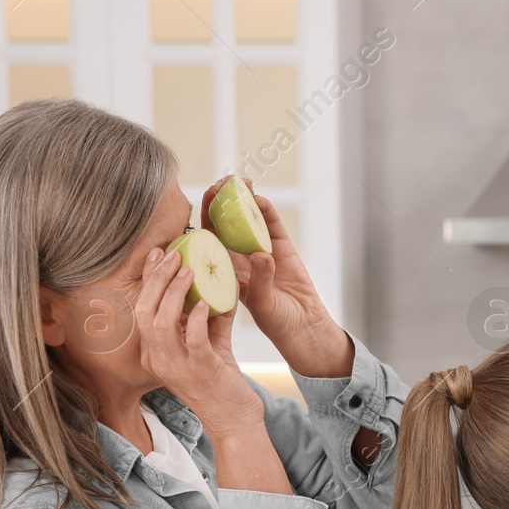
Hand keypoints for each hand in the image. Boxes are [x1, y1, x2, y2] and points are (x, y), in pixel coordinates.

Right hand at [135, 247, 264, 438]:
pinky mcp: (199, 372)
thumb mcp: (211, 346)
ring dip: (174, 293)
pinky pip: (191, 339)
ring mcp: (176, 367)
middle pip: (144, 311)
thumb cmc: (221, 384)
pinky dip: (195, 317)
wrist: (235, 422)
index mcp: (155, 353)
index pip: (142, 309)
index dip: (148, 280)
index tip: (157, 254)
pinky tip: (205, 302)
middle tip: (171, 254)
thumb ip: (210, 319)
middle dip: (156, 279)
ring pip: (160, 323)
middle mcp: (158, 360)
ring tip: (189, 270)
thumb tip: (220, 286)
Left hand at [199, 176, 350, 377]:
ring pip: (248, 218)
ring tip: (241, 181)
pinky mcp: (283, 247)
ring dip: (244, 199)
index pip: (210, 237)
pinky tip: (259, 197)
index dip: (206, 216)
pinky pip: (271, 224)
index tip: (204, 198)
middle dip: (224, 199)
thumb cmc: (276, 321)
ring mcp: (261, 248)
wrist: (304, 327)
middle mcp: (240, 255)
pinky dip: (265, 210)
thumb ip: (260, 280)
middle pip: (227, 221)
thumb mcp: (261, 303)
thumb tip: (261, 255)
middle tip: (223, 182)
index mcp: (225, 268)